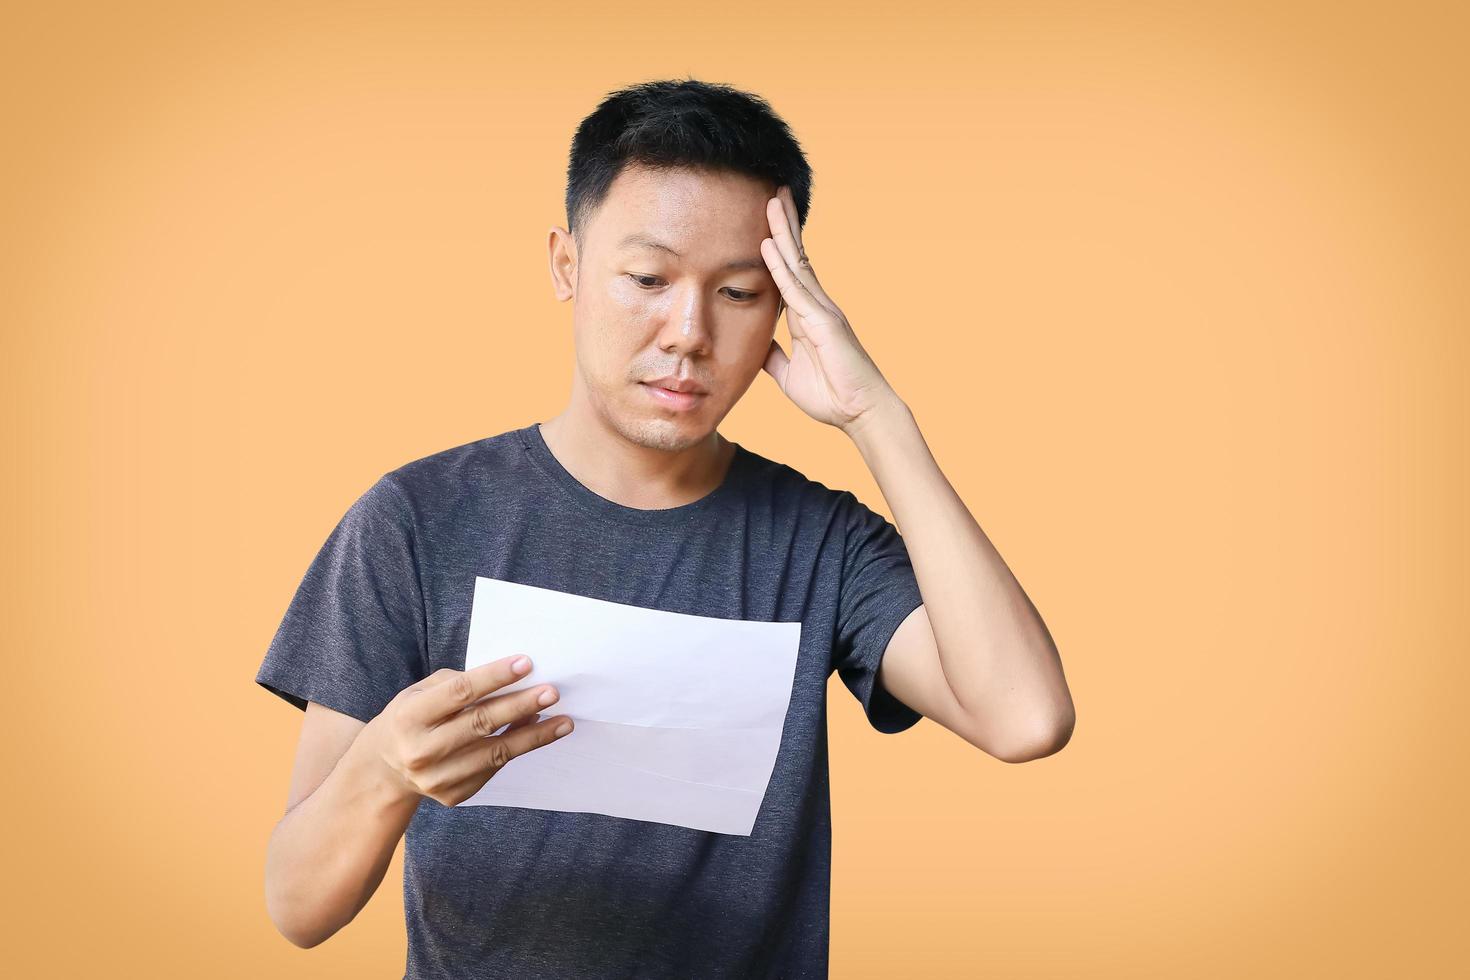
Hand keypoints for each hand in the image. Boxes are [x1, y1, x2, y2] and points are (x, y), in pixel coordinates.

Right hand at [359, 655, 573, 807]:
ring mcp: (437, 778)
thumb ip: (457, 684)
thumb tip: (508, 680)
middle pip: (480, 723)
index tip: (526, 663)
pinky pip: (494, 768)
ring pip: (495, 752)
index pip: (459, 692)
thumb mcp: (419, 693)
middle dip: (520, 705)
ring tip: (563, 721)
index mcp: (409, 717)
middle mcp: (421, 750)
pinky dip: (518, 749)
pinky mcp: (454, 795)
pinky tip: (538, 732)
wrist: (384, 770)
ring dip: (534, 735)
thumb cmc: (411, 719)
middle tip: (552, 692)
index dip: (494, 677)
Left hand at [759, 185, 903, 432]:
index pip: (790, 272)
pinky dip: (779, 266)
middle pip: (796, 257)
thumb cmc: (832, 395)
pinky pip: (795, 289)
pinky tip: (767, 244)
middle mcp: (817, 306)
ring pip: (797, 263)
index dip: (779, 246)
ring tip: (772, 200)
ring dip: (782, 232)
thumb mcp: (788, 374)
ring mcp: (821, 310)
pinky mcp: (823, 323)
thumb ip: (773, 357)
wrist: (860, 413)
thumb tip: (756, 344)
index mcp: (808, 316)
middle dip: (783, 225)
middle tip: (773, 192)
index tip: (767, 220)